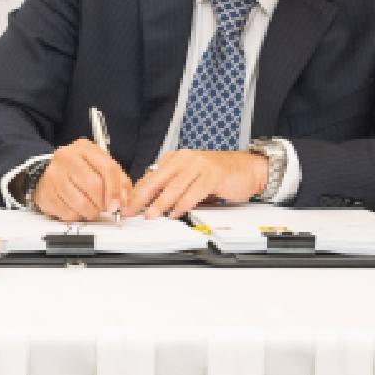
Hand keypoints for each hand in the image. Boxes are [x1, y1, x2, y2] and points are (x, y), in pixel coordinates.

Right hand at [31, 138, 133, 222]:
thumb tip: (126, 201)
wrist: (48, 174)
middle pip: (94, 185)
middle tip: (106, 208)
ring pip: (81, 203)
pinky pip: (68, 213)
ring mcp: (54, 175)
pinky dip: (78, 216)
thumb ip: (118, 181)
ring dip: (92, 212)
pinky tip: (77, 209)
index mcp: (84, 148)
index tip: (121, 204)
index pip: (108, 168)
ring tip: (92, 210)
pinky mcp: (46, 193)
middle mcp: (67, 157)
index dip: (118, 190)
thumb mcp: (100, 167)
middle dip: (104, 203)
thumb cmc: (78, 171)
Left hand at [124, 149, 267, 219]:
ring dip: (160, 203)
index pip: (150, 176)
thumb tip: (149, 205)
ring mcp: (198, 165)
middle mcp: (184, 159)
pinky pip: (193, 192)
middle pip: (157, 180)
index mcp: (176, 159)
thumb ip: (172, 189)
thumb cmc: (220, 176)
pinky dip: (183, 205)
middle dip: (141, 198)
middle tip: (130, 211)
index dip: (136, 193)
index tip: (126, 206)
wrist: (248, 168)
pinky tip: (175, 213)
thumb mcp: (191, 180)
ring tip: (150, 215)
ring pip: (173, 186)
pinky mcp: (212, 175)